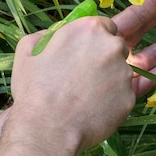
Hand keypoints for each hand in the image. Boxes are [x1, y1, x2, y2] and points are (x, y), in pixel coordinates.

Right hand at [11, 16, 135, 152]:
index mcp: (88, 29)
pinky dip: (111, 102)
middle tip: (84, 77)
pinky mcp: (130, 97)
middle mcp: (111, 46)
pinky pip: (123, 96)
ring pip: (121, 73)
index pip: (104, 26)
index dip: (94, 40)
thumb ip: (42, 36)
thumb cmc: (34, 91)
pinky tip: (92, 110)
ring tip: (84, 97)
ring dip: (108, 81)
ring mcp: (124, 73)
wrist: (48, 129)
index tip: (85, 53)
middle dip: (104, 59)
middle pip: (116, 47)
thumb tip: (50, 35)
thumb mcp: (26, 52)